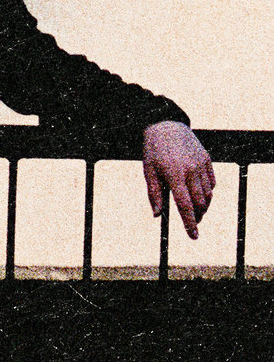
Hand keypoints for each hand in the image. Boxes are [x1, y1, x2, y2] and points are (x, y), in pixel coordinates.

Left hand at [143, 120, 214, 239]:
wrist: (166, 125)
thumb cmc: (154, 151)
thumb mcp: (149, 171)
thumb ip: (154, 194)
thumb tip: (156, 215)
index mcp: (174, 175)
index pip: (185, 206)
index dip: (190, 224)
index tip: (193, 236)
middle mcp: (191, 170)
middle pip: (200, 203)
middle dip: (198, 217)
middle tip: (192, 223)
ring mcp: (201, 164)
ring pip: (208, 195)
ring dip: (203, 206)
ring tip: (196, 209)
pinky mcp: (207, 159)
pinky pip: (212, 182)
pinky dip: (208, 192)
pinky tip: (199, 193)